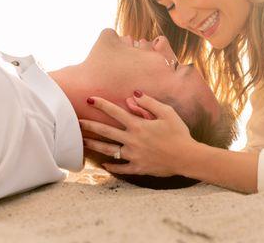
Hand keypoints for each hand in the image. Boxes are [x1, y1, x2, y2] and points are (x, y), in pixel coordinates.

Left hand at [79, 92, 194, 176]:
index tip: (89, 99)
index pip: (115, 112)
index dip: (101, 104)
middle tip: (76, 122)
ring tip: (82, 142)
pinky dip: (112, 166)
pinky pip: (121, 168)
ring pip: (108, 150)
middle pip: (105, 131)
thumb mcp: (167, 113)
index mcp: (138, 125)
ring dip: (94, 145)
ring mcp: (133, 155)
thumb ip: (149, 103)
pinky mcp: (138, 167)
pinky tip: (104, 164)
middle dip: (89, 125)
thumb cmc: (179, 133)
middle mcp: (132, 140)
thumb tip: (133, 95)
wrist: (187, 158)